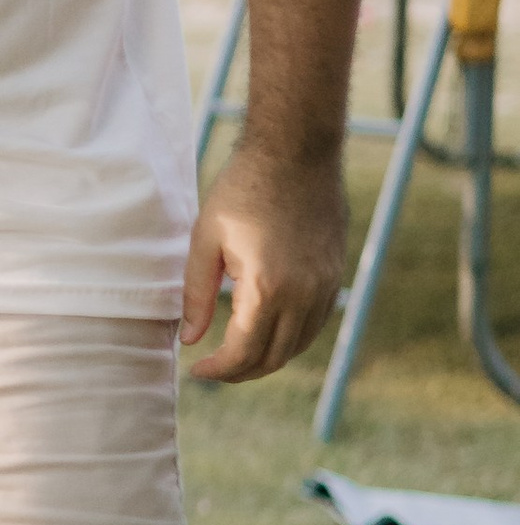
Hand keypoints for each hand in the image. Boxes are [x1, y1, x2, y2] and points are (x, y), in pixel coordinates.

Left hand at [181, 138, 349, 382]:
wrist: (296, 151)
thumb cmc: (243, 188)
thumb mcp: (206, 239)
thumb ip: (197, 295)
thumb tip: (190, 339)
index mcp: (268, 288)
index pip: (243, 353)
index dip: (217, 370)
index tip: (195, 369)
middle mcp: (304, 294)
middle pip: (273, 358)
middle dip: (239, 372)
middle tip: (212, 369)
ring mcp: (326, 286)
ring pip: (298, 346)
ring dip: (266, 359)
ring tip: (235, 356)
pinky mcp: (335, 276)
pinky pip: (315, 324)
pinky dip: (290, 339)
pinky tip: (266, 332)